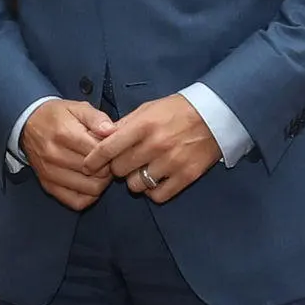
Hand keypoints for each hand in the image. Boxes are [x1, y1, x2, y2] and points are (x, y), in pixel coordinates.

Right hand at [19, 99, 117, 211]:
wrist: (28, 124)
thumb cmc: (57, 116)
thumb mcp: (77, 107)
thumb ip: (97, 118)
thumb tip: (112, 131)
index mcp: (64, 134)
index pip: (99, 152)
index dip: (112, 151)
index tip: (112, 147)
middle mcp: (55, 156)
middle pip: (97, 172)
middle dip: (109, 167)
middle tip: (109, 160)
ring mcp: (50, 173)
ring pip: (90, 189)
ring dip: (101, 182)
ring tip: (101, 171)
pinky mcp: (48, 186)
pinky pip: (76, 202)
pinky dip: (88, 197)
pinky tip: (90, 184)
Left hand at [95, 94, 218, 204]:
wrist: (216, 115)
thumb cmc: (178, 110)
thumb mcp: (149, 109)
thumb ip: (124, 124)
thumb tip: (100, 137)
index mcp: (144, 125)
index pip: (108, 147)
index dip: (94, 159)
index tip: (88, 165)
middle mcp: (156, 145)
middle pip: (119, 169)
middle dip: (117, 168)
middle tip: (124, 162)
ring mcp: (172, 162)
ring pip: (136, 185)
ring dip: (135, 180)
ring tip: (142, 171)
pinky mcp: (186, 176)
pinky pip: (157, 195)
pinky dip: (152, 191)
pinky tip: (155, 181)